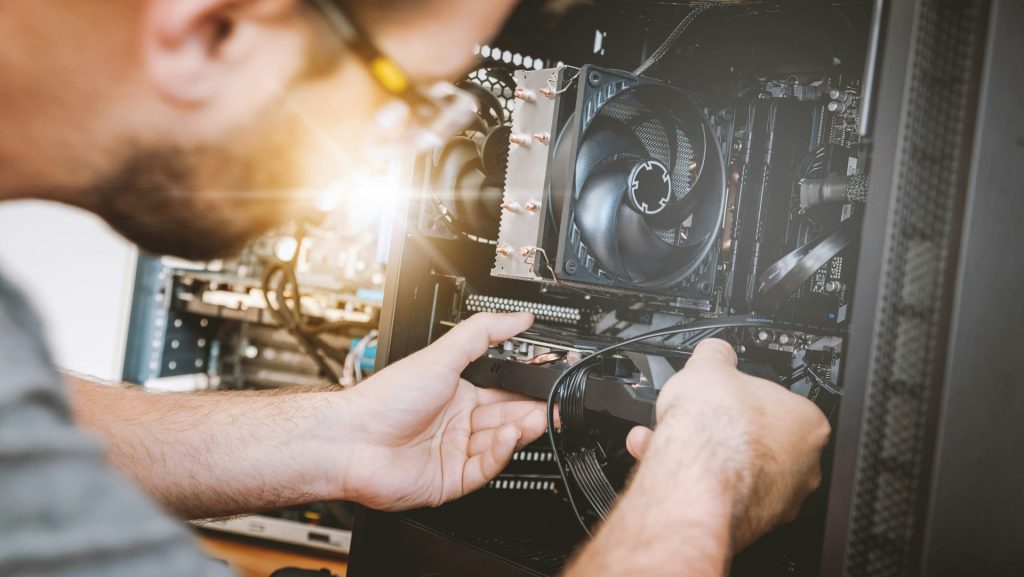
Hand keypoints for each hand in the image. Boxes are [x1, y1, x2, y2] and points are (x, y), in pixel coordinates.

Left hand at [336, 312, 546, 510]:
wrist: (353, 440)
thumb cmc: (386, 398)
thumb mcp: (441, 354)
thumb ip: (482, 333)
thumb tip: (517, 317)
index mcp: (458, 393)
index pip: (504, 390)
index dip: (527, 388)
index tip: (549, 382)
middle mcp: (458, 423)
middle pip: (507, 418)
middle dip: (532, 411)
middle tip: (554, 405)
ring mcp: (455, 452)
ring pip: (500, 443)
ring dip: (520, 430)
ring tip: (537, 418)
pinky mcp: (452, 480)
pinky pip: (486, 468)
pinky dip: (500, 453)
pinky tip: (508, 437)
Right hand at [624, 338, 830, 550]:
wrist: (691, 479)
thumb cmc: (714, 430)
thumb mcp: (709, 366)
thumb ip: (717, 356)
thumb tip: (715, 351)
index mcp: (808, 425)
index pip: (776, 403)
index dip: (741, 397)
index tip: (722, 397)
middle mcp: (803, 468)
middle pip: (755, 440)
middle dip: (717, 429)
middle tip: (693, 420)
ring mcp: (778, 502)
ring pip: (734, 470)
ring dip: (700, 454)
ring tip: (663, 439)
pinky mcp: (749, 525)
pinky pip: (719, 496)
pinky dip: (694, 481)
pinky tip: (664, 464)